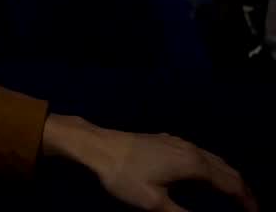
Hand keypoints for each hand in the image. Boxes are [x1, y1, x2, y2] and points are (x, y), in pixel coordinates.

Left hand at [42, 115, 255, 211]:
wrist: (97, 146)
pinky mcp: (165, 140)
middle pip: (226, 169)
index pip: (231, 184)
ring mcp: (178, 142)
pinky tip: (203, 173)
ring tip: (232, 193)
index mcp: (194, 165)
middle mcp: (192, 150)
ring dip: (226, 176)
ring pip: (212, 159)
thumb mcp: (154, 203)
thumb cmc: (124, 175)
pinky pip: (198, 154)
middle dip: (240, 189)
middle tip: (248, 206)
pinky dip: (210, 167)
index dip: (246, 200)